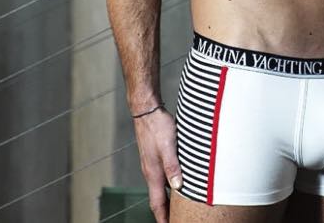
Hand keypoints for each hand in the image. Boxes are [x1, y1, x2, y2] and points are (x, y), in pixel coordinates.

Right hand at [133, 108, 182, 222]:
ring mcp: (151, 164)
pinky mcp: (154, 156)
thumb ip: (172, 166)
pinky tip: (176, 182)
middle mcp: (151, 172)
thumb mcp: (168, 146)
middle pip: (158, 199)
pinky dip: (168, 185)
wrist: (146, 110)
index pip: (158, 203)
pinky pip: (162, 176)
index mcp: (153, 173)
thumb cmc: (157, 126)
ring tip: (177, 208)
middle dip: (165, 212)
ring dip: (167, 199)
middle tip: (175, 221)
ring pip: (160, 187)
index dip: (163, 218)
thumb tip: (177, 187)